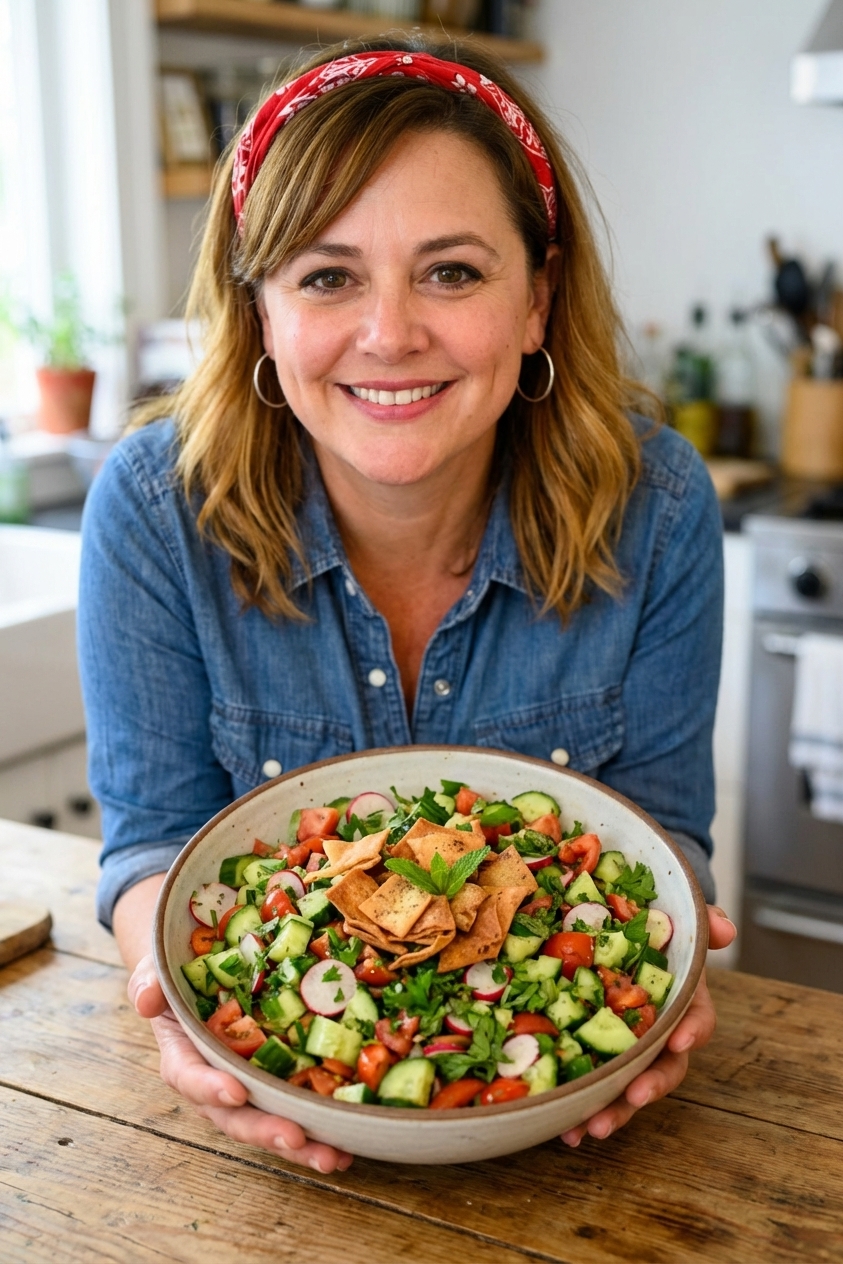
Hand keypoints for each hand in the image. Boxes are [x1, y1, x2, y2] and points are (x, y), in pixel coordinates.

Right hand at [128, 954, 352, 1173]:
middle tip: (296, 1138)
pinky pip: (297, 1110)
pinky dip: (321, 1130)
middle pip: (237, 1117)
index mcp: (184, 1056)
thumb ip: (148, 982)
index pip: (190, 1077)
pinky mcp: (279, 1083)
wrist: (203, 975)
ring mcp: (250, 1088)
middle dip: (266, 1130)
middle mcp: (216, 1082)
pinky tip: (348, 1145)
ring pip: (271, 1123)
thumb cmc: (179, 976)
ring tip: (332, 1157)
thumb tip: (146, 999)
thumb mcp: (156, 971)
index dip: (210, 1087)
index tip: (235, 1092)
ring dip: (302, 1145)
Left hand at [560, 904, 736, 1146]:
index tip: (682, 1040)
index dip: (693, 1031)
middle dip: (649, 1087)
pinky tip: (563, 1128)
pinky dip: (580, 1109)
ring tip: (587, 1129)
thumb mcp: (678, 924)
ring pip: (627, 1087)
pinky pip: (593, 1085)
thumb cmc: (655, 937)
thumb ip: (702, 923)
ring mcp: (628, 1050)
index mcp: (683, 1003)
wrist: (625, 939)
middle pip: (664, 1068)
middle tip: (633, 1099)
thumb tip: (723, 929)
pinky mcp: (597, 1055)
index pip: (697, 1021)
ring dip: (612, 1112)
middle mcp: (660, 1035)